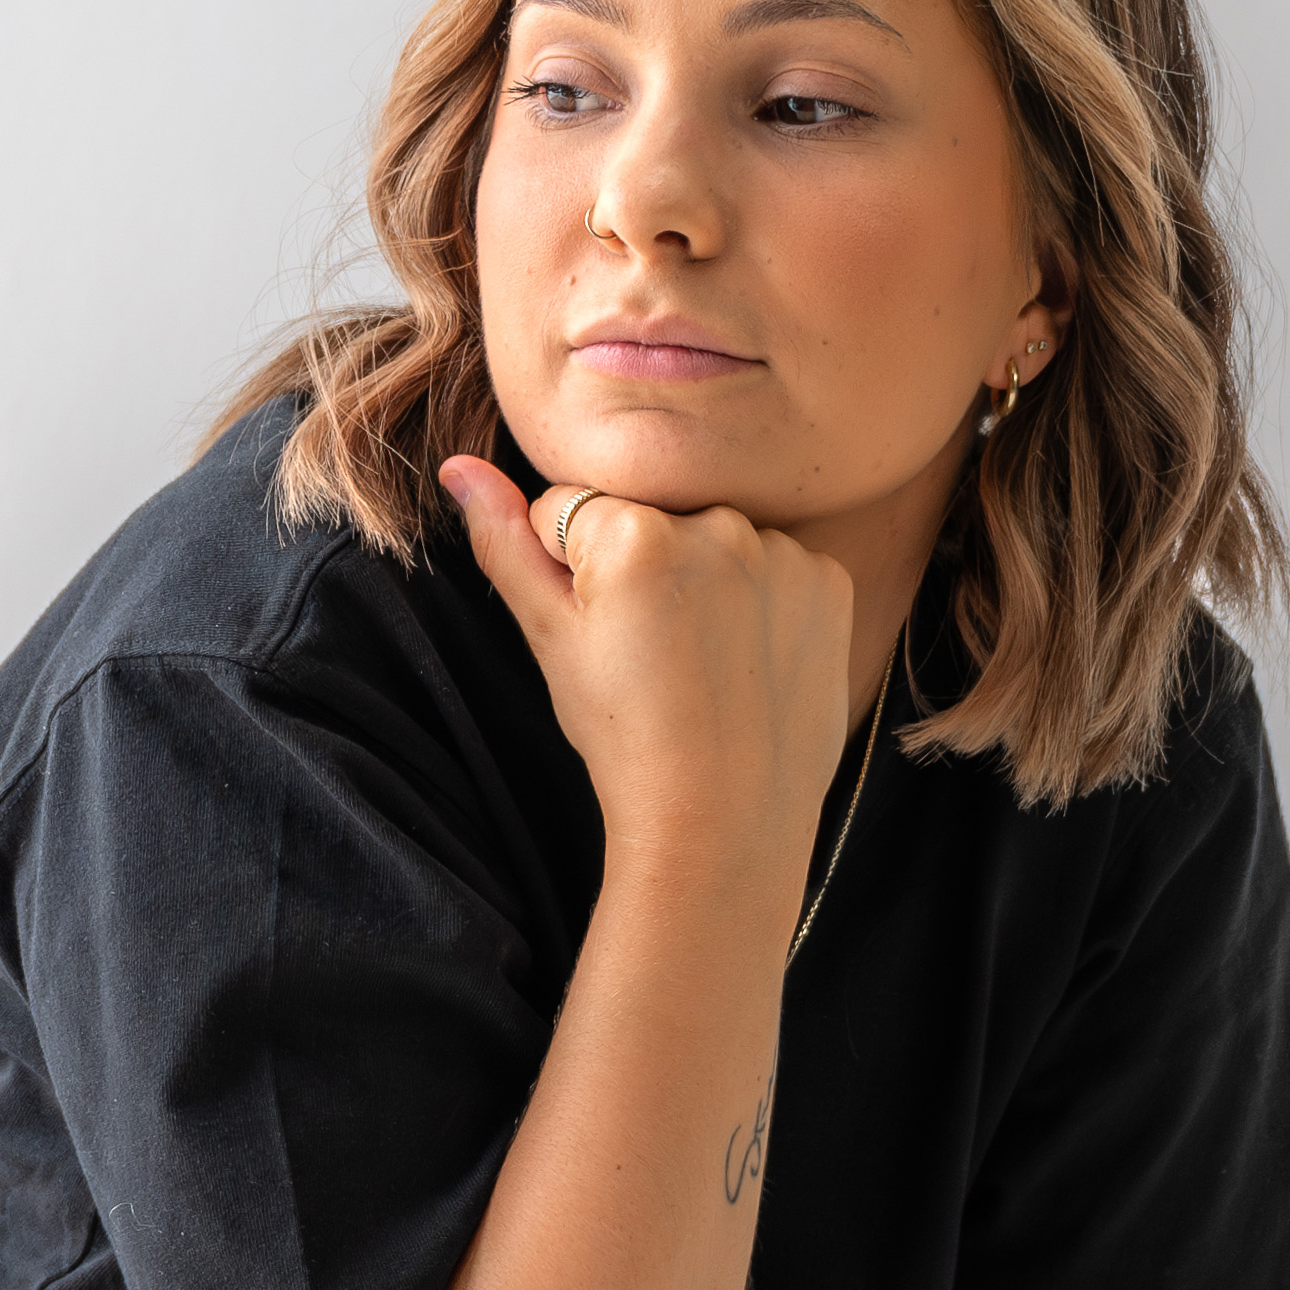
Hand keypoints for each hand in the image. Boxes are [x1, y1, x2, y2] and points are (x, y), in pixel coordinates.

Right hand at [435, 457, 860, 891]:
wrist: (722, 823)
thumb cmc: (626, 737)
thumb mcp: (550, 639)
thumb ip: (503, 541)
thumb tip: (459, 466)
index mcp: (632, 530)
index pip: (576, 507)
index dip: (574, 569)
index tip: (602, 631)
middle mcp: (716, 522)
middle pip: (652, 516)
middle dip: (642, 567)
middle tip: (652, 654)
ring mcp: (782, 552)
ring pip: (716, 539)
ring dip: (706, 580)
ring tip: (701, 663)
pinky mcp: (830, 581)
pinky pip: (779, 566)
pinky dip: (764, 602)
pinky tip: (749, 660)